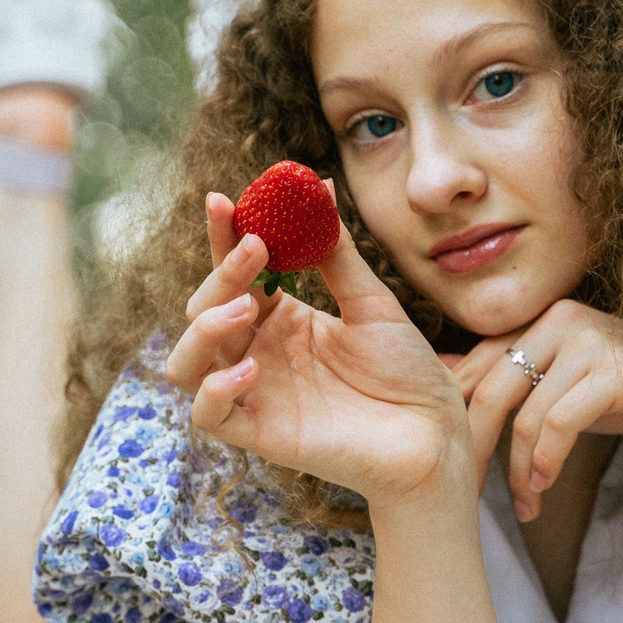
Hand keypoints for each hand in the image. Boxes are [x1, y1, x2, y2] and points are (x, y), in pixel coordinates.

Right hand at [164, 185, 472, 507]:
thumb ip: (335, 252)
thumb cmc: (407, 372)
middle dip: (221, 274)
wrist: (435, 434)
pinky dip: (215, 390)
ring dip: (204, 329)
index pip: (234, 272)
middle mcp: (258, 354)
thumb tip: (319, 186)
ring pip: (187, 362)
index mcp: (281, 320)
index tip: (224, 199)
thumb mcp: (371, 302)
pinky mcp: (260, 436)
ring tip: (247, 307)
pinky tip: (248, 370)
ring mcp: (255, 395)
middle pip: (203, 309)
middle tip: (256, 249)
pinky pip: (208, 416)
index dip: (223, 236)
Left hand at [448, 300, 622, 521]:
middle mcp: (565, 319)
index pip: (481, 365)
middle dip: (478, 449)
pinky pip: (563, 422)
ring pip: (529, 415)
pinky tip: (545, 485)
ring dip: (520, 471)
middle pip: (496, 390)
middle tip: (469, 494)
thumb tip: (439, 371)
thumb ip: (505, 376)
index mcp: (543, 318)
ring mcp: (595, 341)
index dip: (457, 416)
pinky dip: (548, 460)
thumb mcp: (556, 383)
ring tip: (525, 505)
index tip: (447, 463)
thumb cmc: (620, 395)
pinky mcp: (621, 372)